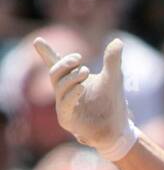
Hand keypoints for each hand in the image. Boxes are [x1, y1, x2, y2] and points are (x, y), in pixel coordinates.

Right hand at [32, 35, 138, 160]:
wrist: (118, 129)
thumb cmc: (112, 102)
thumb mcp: (114, 78)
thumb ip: (112, 60)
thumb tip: (118, 41)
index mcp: (71, 79)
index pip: (55, 63)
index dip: (46, 53)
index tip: (38, 41)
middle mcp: (64, 91)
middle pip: (55, 72)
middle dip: (65, 64)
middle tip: (79, 59)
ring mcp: (64, 106)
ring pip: (59, 86)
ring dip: (71, 77)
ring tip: (85, 71)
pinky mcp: (67, 120)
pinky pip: (64, 105)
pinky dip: (71, 94)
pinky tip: (81, 88)